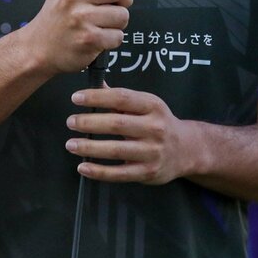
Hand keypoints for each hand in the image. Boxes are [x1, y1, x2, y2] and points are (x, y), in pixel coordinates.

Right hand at [20, 0, 146, 76]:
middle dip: (124, 0)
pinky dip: (112, 39)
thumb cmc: (60, 15)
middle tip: (110, 6)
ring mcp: (80, 17)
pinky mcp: (88, 38)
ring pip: (123, 15)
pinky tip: (97, 38)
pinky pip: (118, 36)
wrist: (38, 47)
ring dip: (117, 22)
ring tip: (99, 24)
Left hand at [66, 87, 193, 184]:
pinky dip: (99, 171)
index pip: (121, 98)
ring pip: (116, 150)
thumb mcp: (146, 105)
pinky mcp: (148, 172)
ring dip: (90, 147)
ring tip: (71, 144)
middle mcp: (155, 128)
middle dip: (89, 122)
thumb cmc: (159, 123)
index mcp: (152, 106)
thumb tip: (95, 84)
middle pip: (117, 124)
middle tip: (71, 121)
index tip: (76, 98)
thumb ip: (120, 97)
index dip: (97, 97)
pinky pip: (119, 173)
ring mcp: (152, 152)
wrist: (187, 150)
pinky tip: (83, 166)